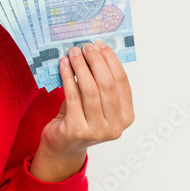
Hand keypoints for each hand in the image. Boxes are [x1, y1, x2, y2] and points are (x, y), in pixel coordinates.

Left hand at [31, 40, 134, 181]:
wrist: (62, 146)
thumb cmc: (80, 118)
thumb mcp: (95, 102)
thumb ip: (99, 83)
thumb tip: (94, 51)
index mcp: (126, 116)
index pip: (122, 82)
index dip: (111, 60)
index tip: (100, 45)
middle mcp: (116, 126)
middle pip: (107, 85)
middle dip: (96, 61)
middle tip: (85, 46)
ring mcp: (97, 130)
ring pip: (90, 90)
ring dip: (81, 67)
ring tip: (73, 52)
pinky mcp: (77, 130)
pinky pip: (72, 96)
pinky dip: (68, 77)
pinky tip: (64, 65)